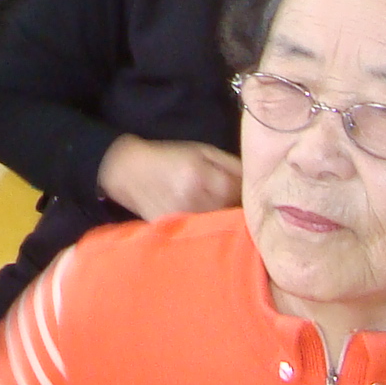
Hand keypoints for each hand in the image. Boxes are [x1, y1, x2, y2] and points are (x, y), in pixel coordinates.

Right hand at [95, 135, 242, 219]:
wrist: (128, 171)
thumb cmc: (169, 157)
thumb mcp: (202, 151)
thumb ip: (232, 165)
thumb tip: (257, 182)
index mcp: (202, 176)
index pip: (242, 194)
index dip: (247, 193)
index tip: (246, 192)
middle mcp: (193, 200)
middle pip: (232, 213)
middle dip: (235, 208)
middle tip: (232, 202)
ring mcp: (182, 218)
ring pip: (218, 226)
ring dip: (222, 220)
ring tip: (213, 210)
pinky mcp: (173, 230)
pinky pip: (201, 233)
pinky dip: (206, 229)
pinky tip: (200, 219)